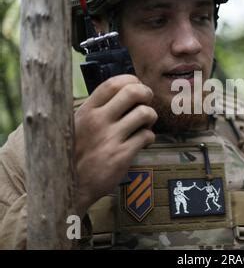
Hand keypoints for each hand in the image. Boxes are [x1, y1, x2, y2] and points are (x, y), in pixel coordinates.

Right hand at [74, 75, 156, 215]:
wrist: (68, 186)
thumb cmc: (75, 153)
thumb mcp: (78, 125)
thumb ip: (97, 109)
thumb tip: (124, 92)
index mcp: (86, 110)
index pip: (113, 83)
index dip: (131, 81)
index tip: (136, 88)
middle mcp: (98, 120)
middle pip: (134, 92)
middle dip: (146, 94)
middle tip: (146, 103)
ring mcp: (110, 138)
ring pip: (145, 113)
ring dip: (151, 117)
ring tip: (144, 125)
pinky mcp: (121, 155)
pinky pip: (147, 136)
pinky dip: (150, 138)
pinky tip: (142, 143)